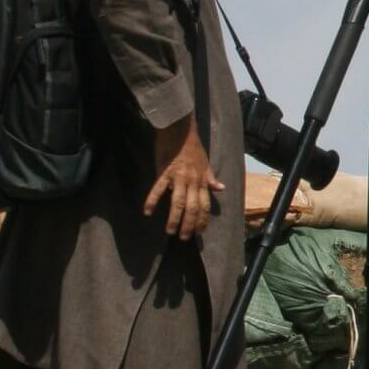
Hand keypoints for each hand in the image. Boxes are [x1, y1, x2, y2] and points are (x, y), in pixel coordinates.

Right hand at [146, 115, 224, 240]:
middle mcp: (193, 181)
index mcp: (202, 180)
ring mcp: (179, 178)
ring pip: (178, 203)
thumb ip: (211, 178)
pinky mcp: (165, 172)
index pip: (205, 205)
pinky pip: (158, 189)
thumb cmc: (193, 147)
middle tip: (183, 238)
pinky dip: (152, 201)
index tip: (199, 232)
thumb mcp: (206, 163)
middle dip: (189, 225)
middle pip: (193, 208)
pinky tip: (147, 212)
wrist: (180, 130)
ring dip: (174, 219)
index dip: (203, 220)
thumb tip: (221, 188)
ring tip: (170, 231)